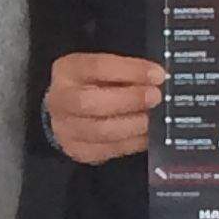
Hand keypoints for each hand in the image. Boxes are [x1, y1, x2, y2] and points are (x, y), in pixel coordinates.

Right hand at [43, 51, 165, 164]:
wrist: (70, 113)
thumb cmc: (95, 85)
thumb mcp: (107, 70)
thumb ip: (128, 72)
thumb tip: (157, 80)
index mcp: (67, 70)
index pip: (97, 67)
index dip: (130, 71)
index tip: (158, 75)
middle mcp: (60, 100)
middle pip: (90, 102)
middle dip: (128, 100)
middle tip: (156, 98)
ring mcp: (65, 129)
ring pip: (100, 131)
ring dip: (134, 125)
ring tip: (154, 119)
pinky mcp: (78, 151)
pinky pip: (109, 150)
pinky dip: (133, 143)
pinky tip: (148, 135)